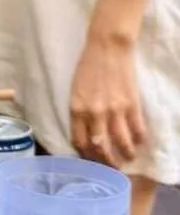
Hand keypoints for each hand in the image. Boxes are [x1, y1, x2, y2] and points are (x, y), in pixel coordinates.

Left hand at [70, 34, 146, 166]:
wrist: (107, 47)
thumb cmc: (88, 67)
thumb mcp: (75, 91)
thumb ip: (79, 111)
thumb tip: (86, 131)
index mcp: (76, 110)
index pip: (80, 142)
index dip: (86, 155)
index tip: (92, 160)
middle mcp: (94, 114)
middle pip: (100, 148)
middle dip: (106, 162)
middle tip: (112, 167)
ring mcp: (115, 110)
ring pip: (121, 143)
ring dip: (126, 155)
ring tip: (128, 158)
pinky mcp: (132, 105)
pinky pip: (137, 130)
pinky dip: (139, 139)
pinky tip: (139, 142)